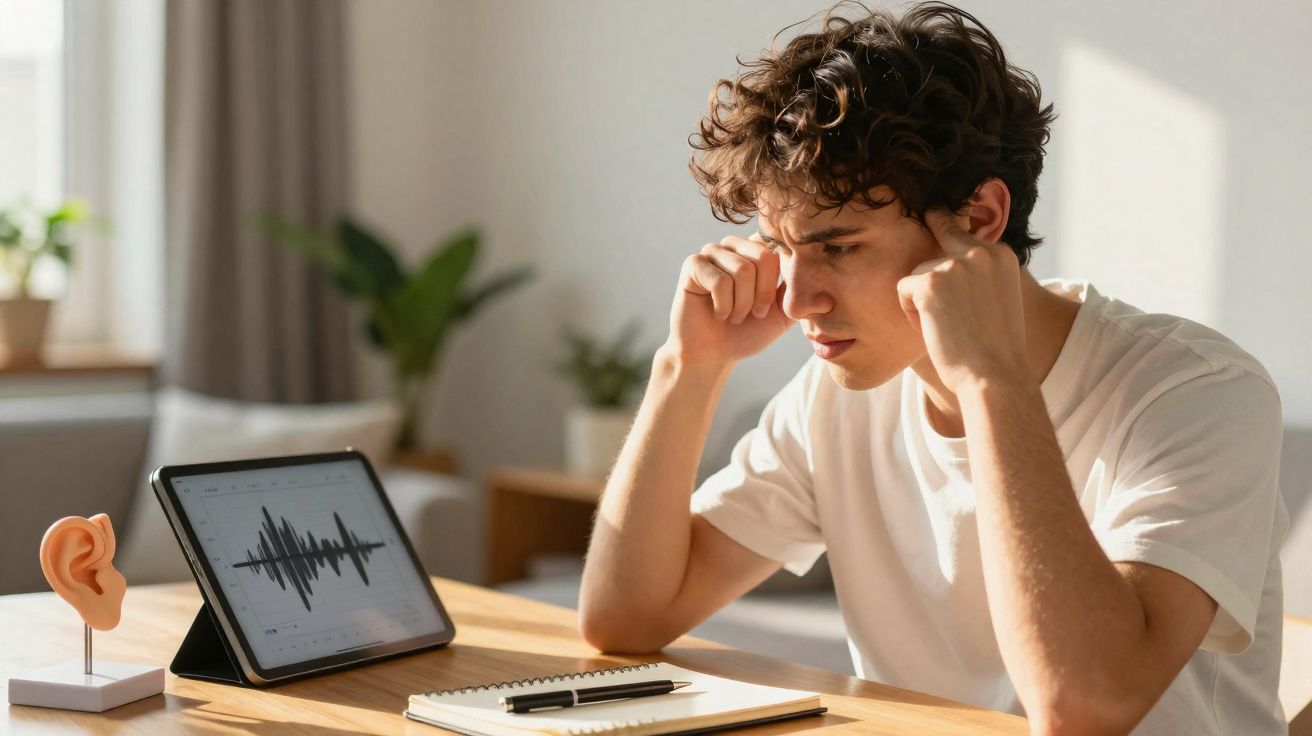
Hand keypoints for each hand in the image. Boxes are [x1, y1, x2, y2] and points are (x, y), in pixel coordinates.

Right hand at [666, 234, 793, 366]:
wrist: (713, 354)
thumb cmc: (747, 332)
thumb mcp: (782, 314)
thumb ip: (800, 297)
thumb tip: (828, 300)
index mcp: (757, 249)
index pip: (779, 249)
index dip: (779, 281)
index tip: (768, 306)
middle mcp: (735, 245)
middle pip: (763, 257)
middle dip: (762, 295)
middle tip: (752, 314)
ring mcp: (712, 252)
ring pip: (742, 270)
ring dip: (742, 304)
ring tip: (733, 315)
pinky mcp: (693, 264)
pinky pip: (720, 281)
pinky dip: (723, 306)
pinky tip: (717, 313)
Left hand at [896, 210, 1029, 393]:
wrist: (995, 376)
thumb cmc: (994, 349)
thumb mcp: (996, 298)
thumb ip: (978, 276)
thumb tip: (946, 265)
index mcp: (1000, 255)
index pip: (962, 230)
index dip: (944, 224)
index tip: (932, 212)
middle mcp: (980, 253)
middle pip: (939, 235)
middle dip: (930, 238)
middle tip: (924, 234)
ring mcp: (955, 266)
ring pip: (918, 272)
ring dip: (921, 300)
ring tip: (942, 328)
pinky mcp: (930, 283)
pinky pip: (903, 288)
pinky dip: (909, 311)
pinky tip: (929, 330)